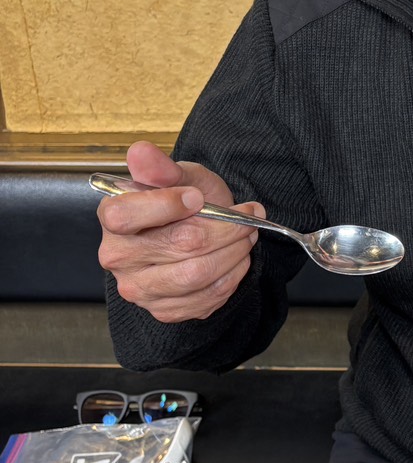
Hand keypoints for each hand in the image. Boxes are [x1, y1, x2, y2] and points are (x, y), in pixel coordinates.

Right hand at [98, 140, 264, 323]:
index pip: (126, 215)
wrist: (199, 232)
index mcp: (112, 217)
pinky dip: (232, 275)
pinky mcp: (163, 310)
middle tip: (249, 215)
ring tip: (247, 234)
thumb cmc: (187, 201)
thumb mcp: (180, 176)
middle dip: (225, 227)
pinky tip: (236, 258)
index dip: (168, 205)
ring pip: (198, 274)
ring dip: (234, 251)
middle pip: (180, 244)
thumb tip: (140, 152)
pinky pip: (207, 297)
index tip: (198, 197)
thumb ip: (163, 168)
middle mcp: (117, 257)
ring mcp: (139, 289)